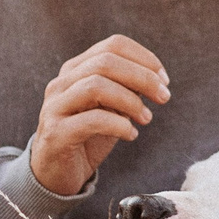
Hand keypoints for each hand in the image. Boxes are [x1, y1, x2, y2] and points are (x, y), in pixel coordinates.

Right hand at [28, 35, 169, 195]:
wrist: (56, 173)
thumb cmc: (88, 137)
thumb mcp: (111, 108)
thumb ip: (126, 89)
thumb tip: (156, 79)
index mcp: (76, 69)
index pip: (113, 45)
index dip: (144, 58)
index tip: (164, 79)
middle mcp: (61, 82)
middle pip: (106, 61)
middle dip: (142, 77)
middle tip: (164, 97)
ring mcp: (55, 106)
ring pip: (96, 86)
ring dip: (130, 100)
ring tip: (146, 118)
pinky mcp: (56, 133)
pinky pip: (92, 120)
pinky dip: (119, 125)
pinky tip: (131, 134)